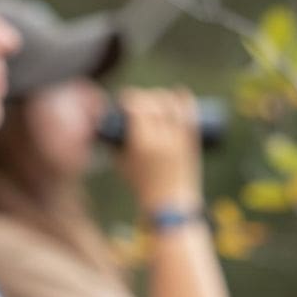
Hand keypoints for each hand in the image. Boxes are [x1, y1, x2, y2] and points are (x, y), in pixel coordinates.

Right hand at [116, 87, 202, 211]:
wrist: (170, 205)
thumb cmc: (141, 186)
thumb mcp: (121, 165)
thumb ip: (114, 146)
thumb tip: (106, 127)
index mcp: (142, 144)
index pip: (136, 108)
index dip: (129, 98)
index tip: (123, 99)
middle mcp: (162, 139)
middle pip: (153, 103)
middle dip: (143, 97)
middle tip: (137, 102)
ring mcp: (179, 139)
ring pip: (172, 105)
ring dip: (161, 96)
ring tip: (154, 99)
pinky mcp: (190, 142)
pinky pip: (189, 115)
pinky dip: (185, 100)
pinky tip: (179, 92)